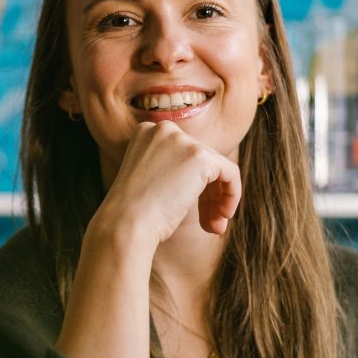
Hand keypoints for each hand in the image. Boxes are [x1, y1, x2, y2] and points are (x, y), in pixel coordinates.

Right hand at [97, 121, 241, 247]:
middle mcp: (164, 129)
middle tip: (209, 226)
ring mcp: (183, 141)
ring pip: (216, 169)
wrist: (125, 224)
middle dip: (208, 196)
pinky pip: (230, 173)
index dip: (192, 186)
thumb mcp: (149, 181)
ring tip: (215, 228)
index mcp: (147, 132)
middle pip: (201, 161)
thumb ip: (174, 170)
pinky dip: (232, 194)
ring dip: (218, 200)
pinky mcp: (201, 156)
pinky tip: (223, 216)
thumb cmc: (133, 214)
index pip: (183, 155)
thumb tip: (209, 178)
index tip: (192, 211)